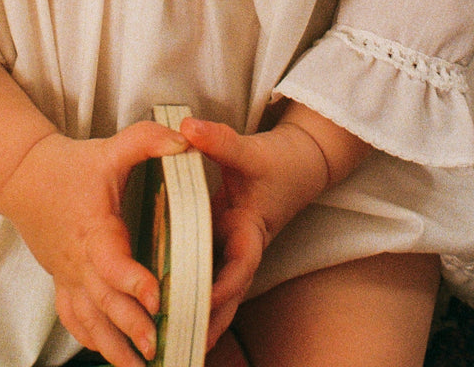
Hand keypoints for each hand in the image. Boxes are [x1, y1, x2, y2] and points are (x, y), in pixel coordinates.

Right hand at [0, 120, 186, 366]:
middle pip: (103, 301)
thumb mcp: (110, 147)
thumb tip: (185, 141)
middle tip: (157, 346)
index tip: (156, 297)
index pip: (111, 262)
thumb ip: (147, 141)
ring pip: (88, 320)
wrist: (23, 175)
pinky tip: (110, 354)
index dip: (132, 281)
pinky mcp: (62, 281)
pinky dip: (91, 339)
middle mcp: (79, 260)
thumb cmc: (70, 165)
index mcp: (94, 230)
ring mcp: (68, 275)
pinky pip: (73, 319)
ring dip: (113, 346)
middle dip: (131, 326)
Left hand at [181, 110, 358, 349]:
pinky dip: (195, 292)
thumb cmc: (280, 161)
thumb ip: (219, 140)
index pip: (239, 267)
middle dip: (208, 322)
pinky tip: (171, 307)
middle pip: (227, 295)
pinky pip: (209, 273)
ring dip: (200, 315)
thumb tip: (187, 128)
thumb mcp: (251, 149)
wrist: (302, 162)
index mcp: (252, 230)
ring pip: (218, 292)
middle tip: (182, 347)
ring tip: (173, 343)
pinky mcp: (225, 245)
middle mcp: (242, 248)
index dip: (223, 286)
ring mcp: (234, 250)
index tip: (203, 302)